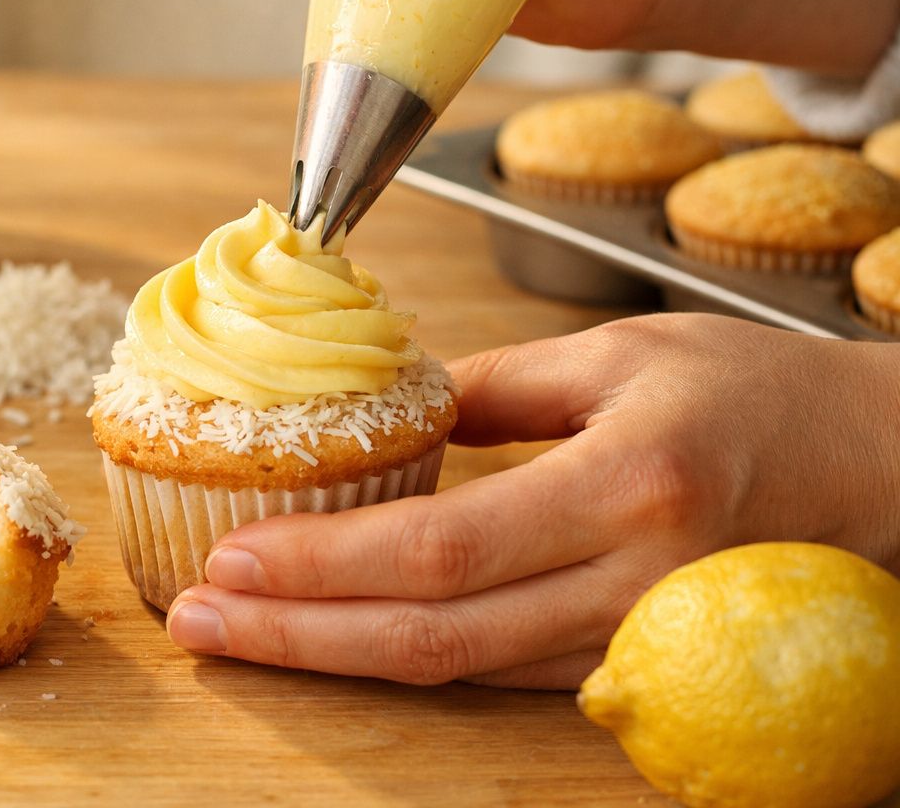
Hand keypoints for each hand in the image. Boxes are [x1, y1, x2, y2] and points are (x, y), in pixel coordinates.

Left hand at [165, 314, 899, 688]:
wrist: (881, 469)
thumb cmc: (760, 395)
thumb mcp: (622, 354)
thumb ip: (495, 387)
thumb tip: (388, 411)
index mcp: (627, 488)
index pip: (442, 551)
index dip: (326, 564)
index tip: (235, 554)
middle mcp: (632, 582)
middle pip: (434, 637)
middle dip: (299, 635)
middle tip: (198, 619)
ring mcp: (638, 638)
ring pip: (461, 673)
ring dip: (337, 655)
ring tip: (240, 630)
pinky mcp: (636, 659)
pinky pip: (502, 674)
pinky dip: (409, 660)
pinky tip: (337, 638)